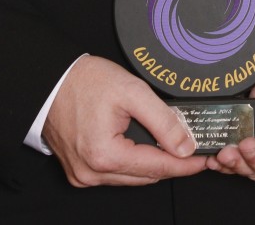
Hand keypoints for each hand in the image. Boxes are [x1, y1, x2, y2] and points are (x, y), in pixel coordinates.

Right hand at [43, 55, 206, 187]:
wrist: (51, 79)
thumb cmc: (84, 81)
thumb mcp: (131, 91)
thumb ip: (162, 120)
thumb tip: (185, 146)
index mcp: (104, 156)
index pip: (156, 167)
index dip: (184, 164)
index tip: (203, 160)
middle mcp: (91, 173)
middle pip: (145, 176)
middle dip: (169, 162)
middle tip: (189, 148)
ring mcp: (83, 175)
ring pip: (130, 176)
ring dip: (149, 162)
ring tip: (166, 143)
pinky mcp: (79, 171)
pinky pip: (114, 172)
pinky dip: (130, 161)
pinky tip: (140, 145)